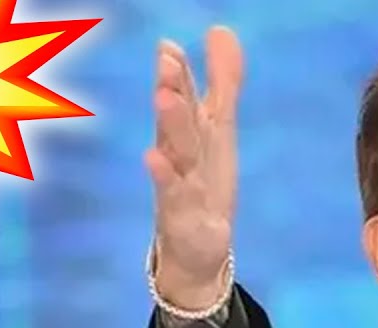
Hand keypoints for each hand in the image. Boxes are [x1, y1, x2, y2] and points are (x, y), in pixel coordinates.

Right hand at [145, 27, 243, 309]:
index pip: (183, 98)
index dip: (178, 72)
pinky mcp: (185, 218)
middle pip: (177, 119)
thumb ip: (222, 81)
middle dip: (172, 88)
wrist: (195, 248)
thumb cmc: (203, 180)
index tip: (170, 45)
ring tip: (166, 99)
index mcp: (189, 132)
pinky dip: (165, 179)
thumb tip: (220, 29)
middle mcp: (179, 155)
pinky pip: (174, 197)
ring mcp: (179, 186)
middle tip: (167, 59)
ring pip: (175, 153)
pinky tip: (154, 159)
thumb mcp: (219, 129)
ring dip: (170, 126)